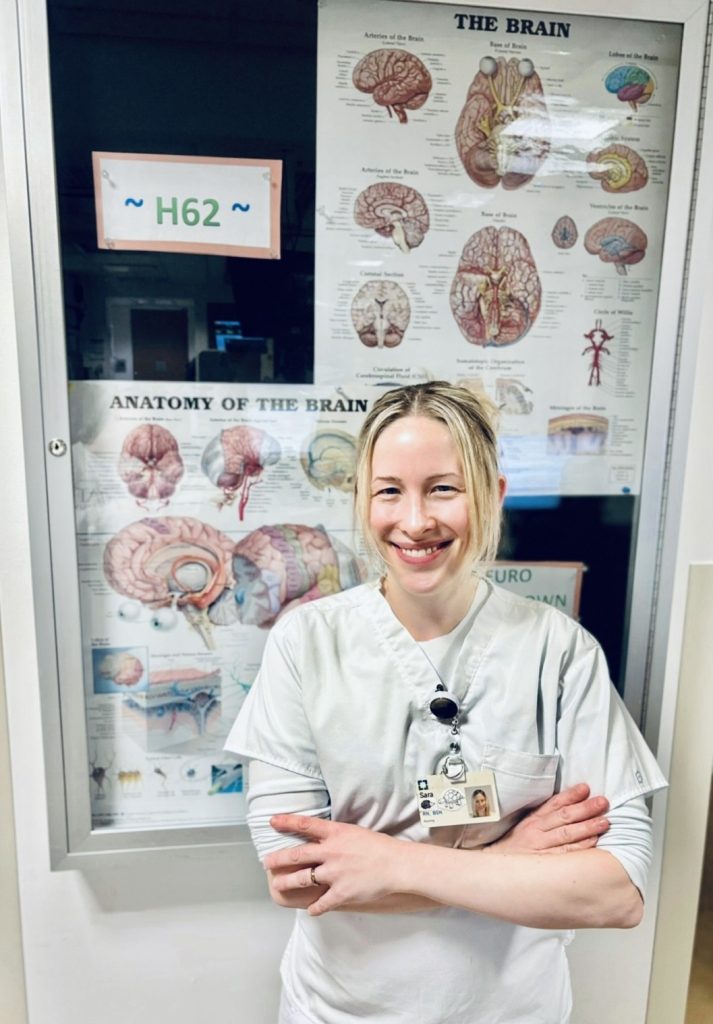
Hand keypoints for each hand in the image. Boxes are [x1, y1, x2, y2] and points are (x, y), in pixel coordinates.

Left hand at [265, 814, 404, 915]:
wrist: (397, 865)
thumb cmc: (379, 846)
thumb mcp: (354, 832)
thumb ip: (335, 836)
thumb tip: (322, 837)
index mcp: (335, 833)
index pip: (305, 825)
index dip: (287, 822)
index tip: (272, 821)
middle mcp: (331, 852)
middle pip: (297, 855)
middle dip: (278, 859)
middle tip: (267, 862)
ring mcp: (334, 873)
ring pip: (302, 879)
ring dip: (288, 883)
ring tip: (278, 885)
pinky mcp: (341, 893)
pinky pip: (321, 902)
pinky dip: (314, 908)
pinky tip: (310, 910)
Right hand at [487, 783, 609, 853]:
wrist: (495, 869)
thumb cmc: (514, 848)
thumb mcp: (525, 827)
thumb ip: (544, 817)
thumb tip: (568, 806)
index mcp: (532, 820)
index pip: (554, 804)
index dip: (571, 795)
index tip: (586, 788)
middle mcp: (536, 831)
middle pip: (564, 817)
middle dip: (585, 808)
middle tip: (602, 802)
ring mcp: (540, 848)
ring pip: (567, 835)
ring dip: (587, 827)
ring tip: (604, 822)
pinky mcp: (544, 864)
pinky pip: (565, 854)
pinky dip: (580, 847)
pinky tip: (593, 842)